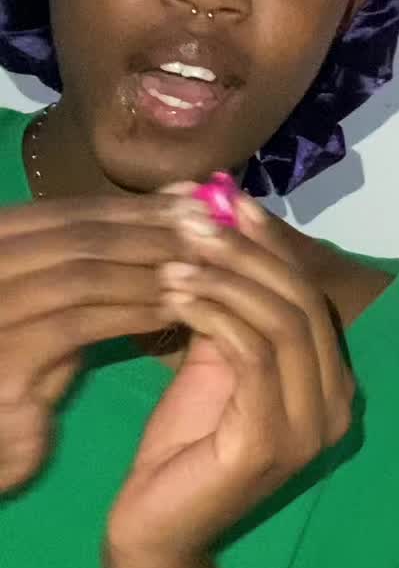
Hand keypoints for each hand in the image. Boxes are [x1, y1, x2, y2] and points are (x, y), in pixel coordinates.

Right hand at [0, 193, 191, 493]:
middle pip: (76, 237)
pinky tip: (174, 312)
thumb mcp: (50, 306)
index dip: (133, 205)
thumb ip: (95, 262)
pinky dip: (130, 312)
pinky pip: (78, 323)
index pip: (66, 213)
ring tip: (202, 267)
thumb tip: (170, 208)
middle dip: (150, 230)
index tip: (192, 198)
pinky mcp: (5, 359)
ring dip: (148, 269)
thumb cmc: (17, 369)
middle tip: (210, 227)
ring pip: (81, 274)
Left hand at [105, 194, 353, 567]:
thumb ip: (237, 309)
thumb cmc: (184, 445)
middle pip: (301, 304)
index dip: (273, 245)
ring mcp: (312, 429)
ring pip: (280, 324)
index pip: (312, 297)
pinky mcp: (274, 442)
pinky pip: (253, 356)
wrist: (157, 528)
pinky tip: (175, 295)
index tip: (229, 203)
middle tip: (198, 222)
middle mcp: (337, 406)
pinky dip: (214, 315)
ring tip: (175, 258)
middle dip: (248, 254)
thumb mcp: (218, 362)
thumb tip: (229, 225)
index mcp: (334, 385)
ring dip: (225, 281)